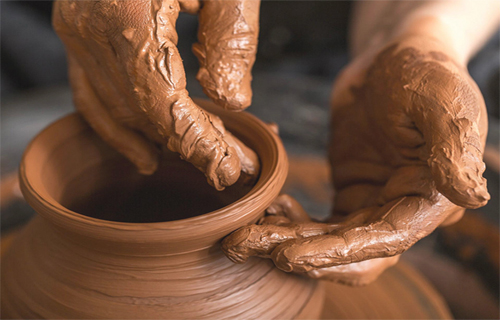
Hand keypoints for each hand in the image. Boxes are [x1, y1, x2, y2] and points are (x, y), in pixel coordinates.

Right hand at [52, 0, 259, 189]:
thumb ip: (230, 39)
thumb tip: (231, 103)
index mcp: (128, 13)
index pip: (165, 104)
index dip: (200, 143)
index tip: (234, 169)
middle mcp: (89, 28)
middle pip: (141, 113)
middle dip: (188, 146)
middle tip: (230, 167)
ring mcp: (74, 30)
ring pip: (112, 110)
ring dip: (155, 142)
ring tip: (195, 163)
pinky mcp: (76, 29)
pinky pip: (88, 92)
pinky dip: (116, 126)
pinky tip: (141, 149)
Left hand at [222, 35, 489, 284]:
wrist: (393, 58)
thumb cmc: (423, 73)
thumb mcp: (441, 103)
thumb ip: (451, 149)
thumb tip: (469, 197)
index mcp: (428, 200)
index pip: (384, 241)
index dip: (338, 254)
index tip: (290, 256)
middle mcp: (399, 211)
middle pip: (350, 252)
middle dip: (301, 255)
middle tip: (248, 246)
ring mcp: (371, 204)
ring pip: (328, 240)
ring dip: (286, 241)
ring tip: (242, 236)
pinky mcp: (349, 192)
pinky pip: (318, 219)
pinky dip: (291, 220)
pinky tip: (266, 210)